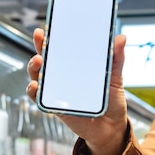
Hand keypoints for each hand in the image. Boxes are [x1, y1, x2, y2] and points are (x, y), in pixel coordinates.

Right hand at [26, 28, 128, 154]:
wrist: (112, 127)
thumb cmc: (111, 100)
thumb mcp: (115, 77)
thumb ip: (116, 59)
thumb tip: (121, 38)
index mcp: (75, 66)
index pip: (60, 48)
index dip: (51, 37)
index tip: (46, 27)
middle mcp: (63, 77)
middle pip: (45, 59)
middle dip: (39, 48)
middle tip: (40, 39)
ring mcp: (57, 91)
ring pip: (38, 76)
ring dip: (34, 68)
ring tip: (38, 61)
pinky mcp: (55, 107)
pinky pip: (39, 98)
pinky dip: (35, 91)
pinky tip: (36, 86)